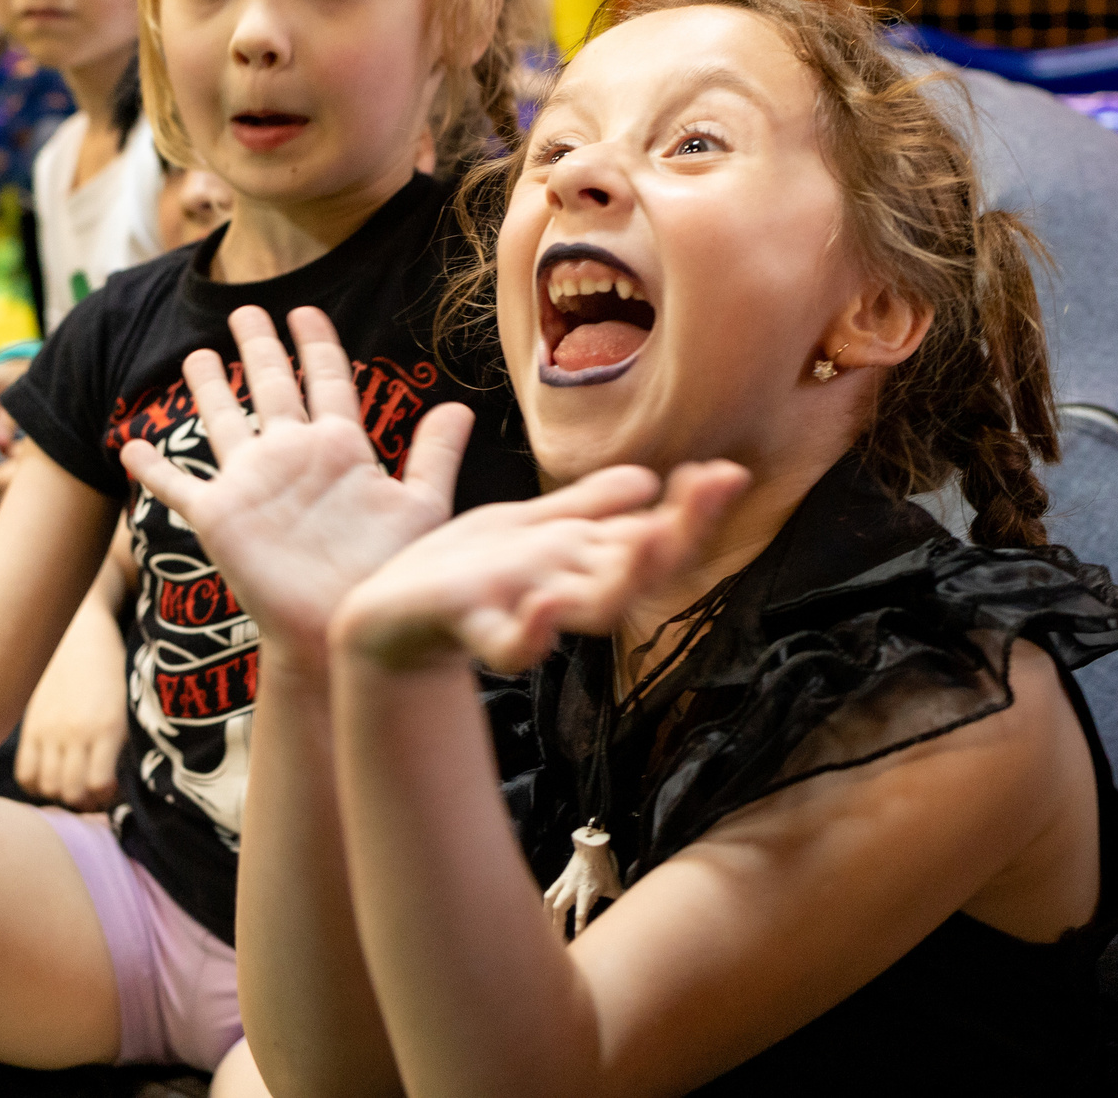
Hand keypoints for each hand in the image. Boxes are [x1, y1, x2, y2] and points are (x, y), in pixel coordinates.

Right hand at [15, 613, 126, 810]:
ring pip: (47, 788)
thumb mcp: (128, 703)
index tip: (115, 791)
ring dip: (61, 795)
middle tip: (95, 794)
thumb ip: (124, 741)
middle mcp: (75, 733)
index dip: (108, 798)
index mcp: (107, 726)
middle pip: (71, 793)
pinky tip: (52, 777)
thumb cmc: (113, 669)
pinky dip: (37, 785)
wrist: (79, 633)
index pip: (99, 785)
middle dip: (86, 803)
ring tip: (74, 786)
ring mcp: (49, 731)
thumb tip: (120, 783)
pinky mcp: (30, 728)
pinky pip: (25, 774)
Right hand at [121, 306, 472, 668]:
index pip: (327, 381)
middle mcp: (292, 457)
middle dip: (260, 348)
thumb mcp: (421, 507)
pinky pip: (177, 486)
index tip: (306, 310)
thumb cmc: (387, 574)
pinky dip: (152, 468)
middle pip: (273, 387)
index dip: (316, 344)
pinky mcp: (220, 517)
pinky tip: (130, 447)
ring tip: (197, 355)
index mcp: (341, 448)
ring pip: (225, 422)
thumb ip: (434, 456)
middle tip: (245, 308)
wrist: (343, 627)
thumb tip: (459, 405)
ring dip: (210, 389)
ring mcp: (253, 484)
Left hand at [337, 460, 749, 674]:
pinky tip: (546, 607)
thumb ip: (587, 507)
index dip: (694, 509)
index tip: (726, 472)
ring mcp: (526, 608)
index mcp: (581, 557)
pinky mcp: (475, 626)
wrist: (391, 612)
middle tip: (710, 490)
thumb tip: (648, 478)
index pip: (657, 534)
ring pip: (593, 607)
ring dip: (625, 576)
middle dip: (680, 533)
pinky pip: (512, 645)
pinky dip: (532, 634)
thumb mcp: (531, 524)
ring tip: (649, 536)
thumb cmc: (464, 569)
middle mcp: (566, 585)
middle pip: (640, 569)